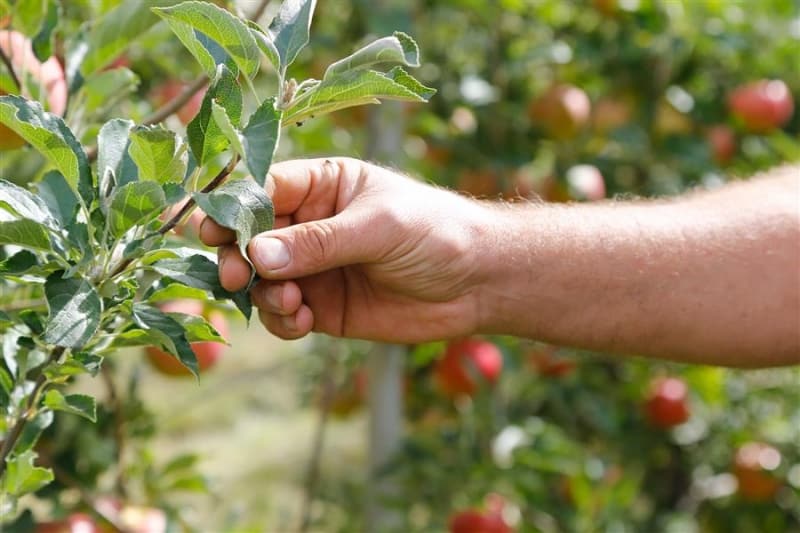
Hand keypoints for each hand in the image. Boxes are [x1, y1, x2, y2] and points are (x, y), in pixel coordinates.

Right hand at [200, 158, 493, 341]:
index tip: (212, 232)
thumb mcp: (378, 227)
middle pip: (251, 239)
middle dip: (238, 258)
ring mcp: (315, 269)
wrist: (478, 282)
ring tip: (293, 302)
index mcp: (323, 186)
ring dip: (264, 294)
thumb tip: (257, 255)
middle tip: (237, 277)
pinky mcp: (324, 307)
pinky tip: (303, 320)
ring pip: (262, 281)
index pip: (263, 191)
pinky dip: (282, 320)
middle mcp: (311, 226)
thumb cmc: (435, 233)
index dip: (233, 210)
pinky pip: (284, 315)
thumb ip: (319, 242)